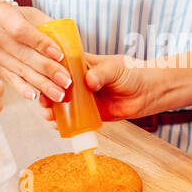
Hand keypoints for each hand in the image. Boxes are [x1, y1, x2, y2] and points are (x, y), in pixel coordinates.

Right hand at [0, 2, 71, 103]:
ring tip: (58, 94)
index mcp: (6, 17)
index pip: (22, 32)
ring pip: (19, 70)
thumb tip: (71, 46)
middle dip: (47, 70)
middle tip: (66, 81)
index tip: (59, 55)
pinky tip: (35, 96)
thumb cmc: (16, 17)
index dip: (41, 44)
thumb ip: (48, 26)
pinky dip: (23, 89)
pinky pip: (10, 79)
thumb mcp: (30, 14)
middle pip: (23, 55)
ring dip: (40, 84)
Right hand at [39, 52, 161, 124]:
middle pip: (56, 87)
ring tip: (49, 116)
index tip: (43, 80)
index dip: (49, 73)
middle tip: (45, 102)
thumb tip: (89, 82)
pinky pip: (74, 119)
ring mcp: (84, 98)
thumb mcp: (115, 68)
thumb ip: (101, 74)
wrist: (149, 92)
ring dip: (53, 110)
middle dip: (47, 95)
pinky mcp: (90, 113)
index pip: (60, 67)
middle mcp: (79, 81)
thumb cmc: (133, 73)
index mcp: (82, 64)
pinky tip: (59, 126)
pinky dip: (65, 123)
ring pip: (62, 104)